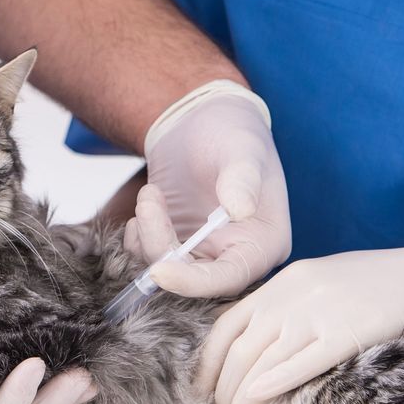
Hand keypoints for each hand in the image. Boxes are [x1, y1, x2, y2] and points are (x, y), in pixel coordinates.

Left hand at [125, 81, 289, 296]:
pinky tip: (146, 206)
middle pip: (195, 279)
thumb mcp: (241, 148)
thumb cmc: (231, 131)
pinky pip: (151, 258)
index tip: (159, 271)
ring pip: (168, 270)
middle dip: (162, 249)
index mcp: (265, 242)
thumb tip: (240, 209)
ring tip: (150, 193)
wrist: (202, 121)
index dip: (194, 283)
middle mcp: (237, 255)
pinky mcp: (179, 245)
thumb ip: (242, 177)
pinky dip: (139, 239)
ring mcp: (205, 252)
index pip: (231, 278)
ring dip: (147, 238)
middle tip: (148, 203)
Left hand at [195, 239, 403, 403]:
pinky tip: (258, 401)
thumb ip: (290, 307)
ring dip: (242, 398)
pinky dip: (274, 383)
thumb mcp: (324, 283)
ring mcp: (321, 310)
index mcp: (286, 280)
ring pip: (263, 360)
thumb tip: (259, 348)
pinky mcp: (348, 330)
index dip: (210, 362)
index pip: (228, 324)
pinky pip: (301, 361)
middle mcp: (295, 293)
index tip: (203, 391)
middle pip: (241, 348)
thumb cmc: (380, 285)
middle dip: (223, 389)